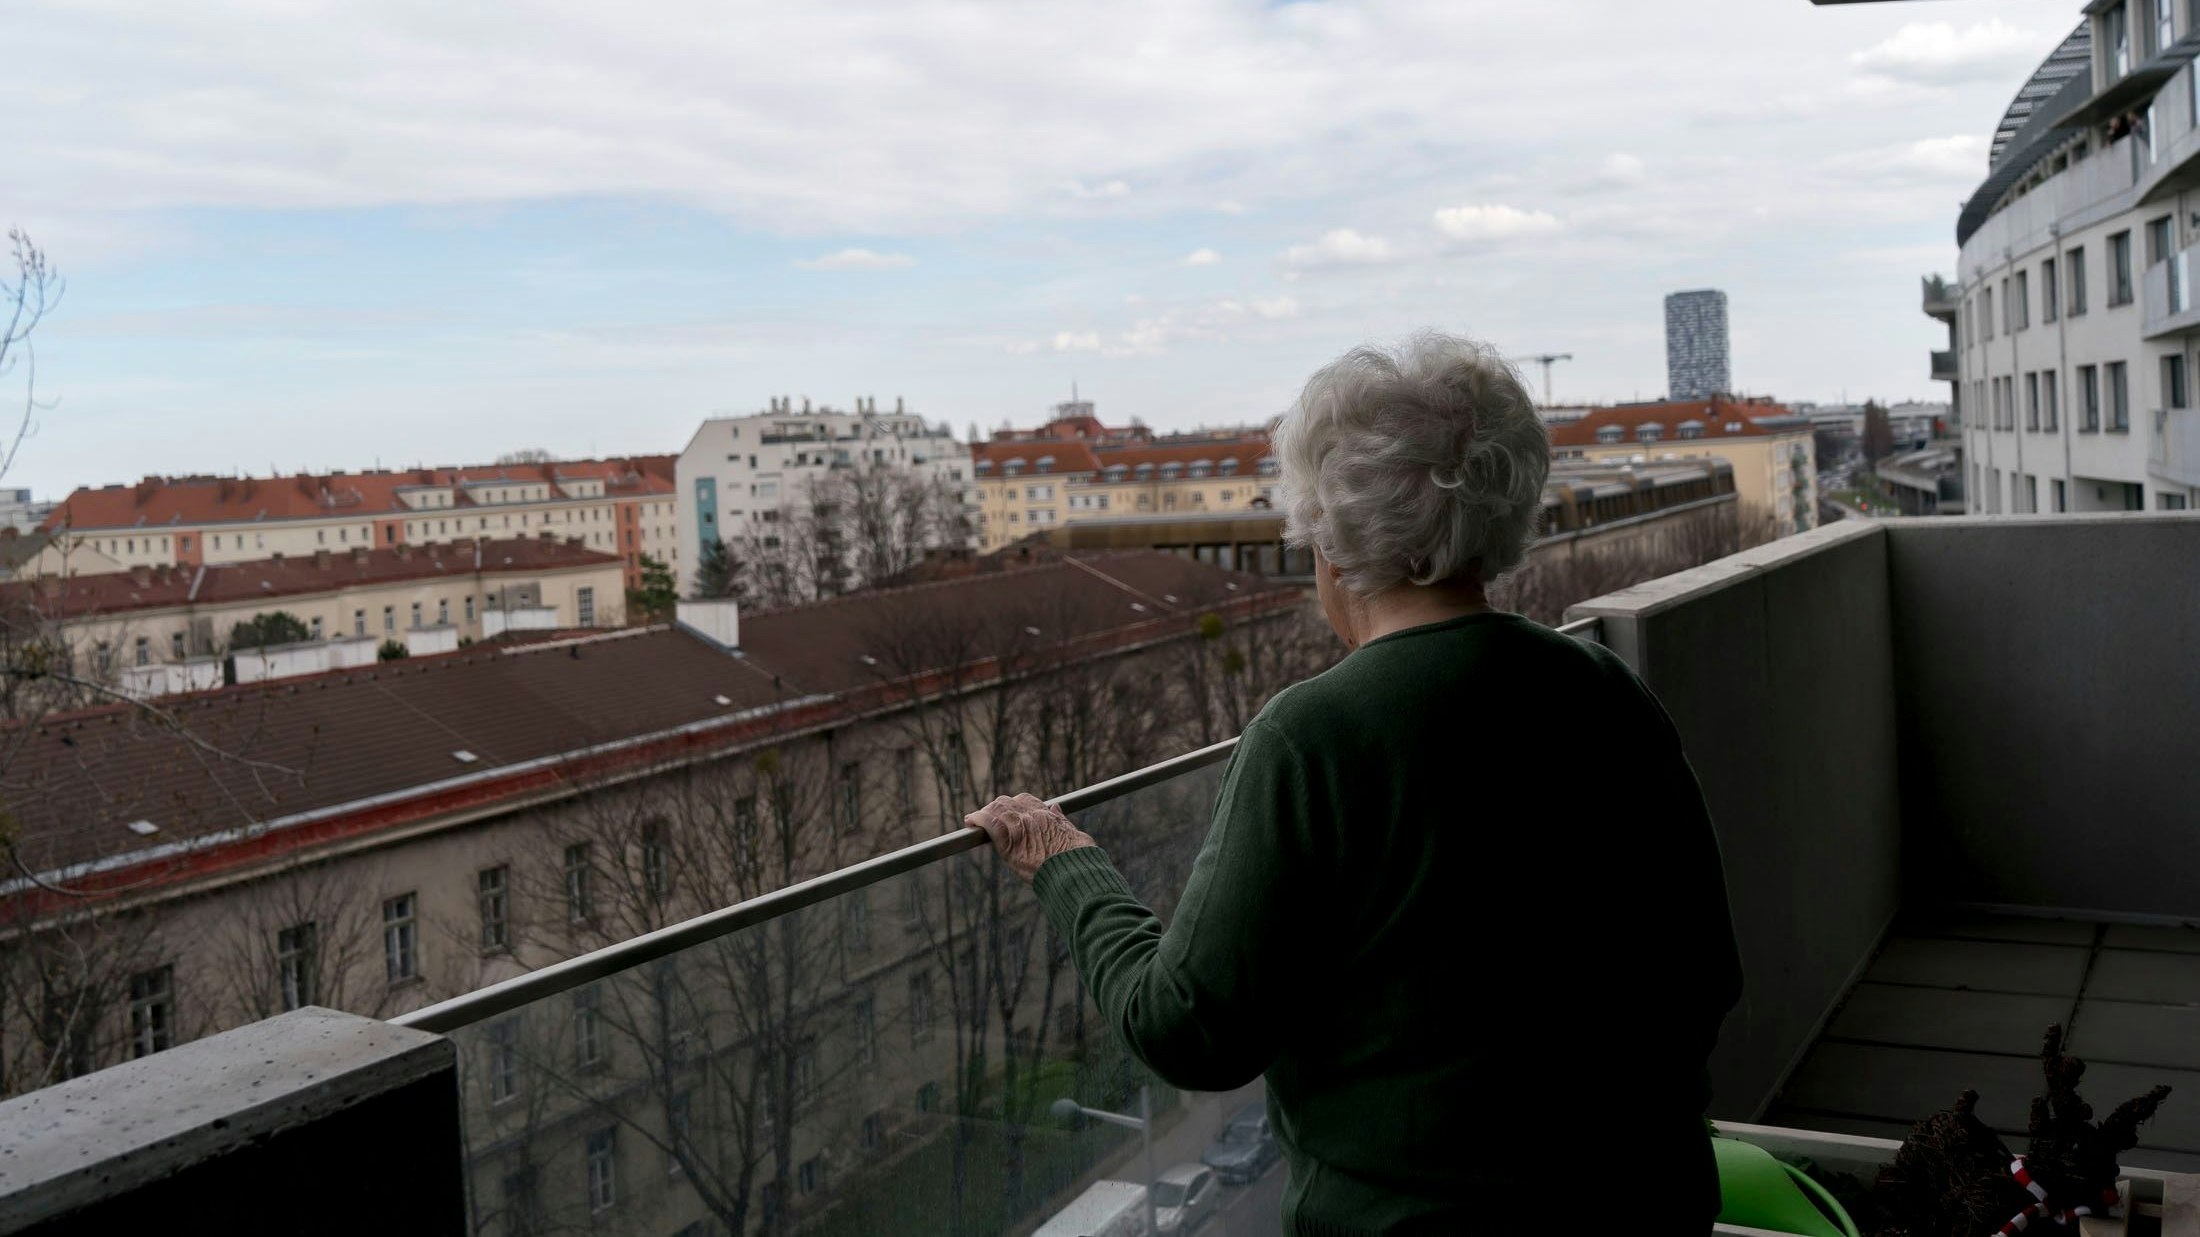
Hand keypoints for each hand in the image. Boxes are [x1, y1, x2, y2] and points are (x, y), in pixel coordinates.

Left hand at [964, 793, 1095, 881]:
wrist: (1077, 874)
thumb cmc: (1080, 860)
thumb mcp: (1074, 834)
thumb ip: (1062, 821)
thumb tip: (1056, 808)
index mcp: (1047, 816)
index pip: (1025, 800)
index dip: (1013, 804)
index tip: (1007, 811)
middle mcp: (1033, 817)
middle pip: (1007, 802)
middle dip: (995, 808)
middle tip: (987, 817)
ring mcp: (1021, 829)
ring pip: (996, 810)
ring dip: (984, 813)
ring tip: (975, 820)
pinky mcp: (1010, 844)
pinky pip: (990, 824)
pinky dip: (978, 819)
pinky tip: (970, 821)